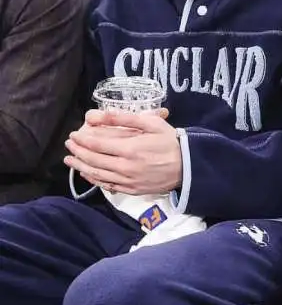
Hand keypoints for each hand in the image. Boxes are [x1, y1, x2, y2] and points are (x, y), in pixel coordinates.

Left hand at [65, 109, 181, 195]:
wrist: (188, 166)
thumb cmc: (170, 141)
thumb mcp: (151, 123)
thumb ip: (124, 118)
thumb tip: (100, 114)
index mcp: (129, 149)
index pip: (96, 145)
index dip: (82, 139)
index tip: (73, 134)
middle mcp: (125, 167)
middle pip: (93, 160)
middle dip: (78, 151)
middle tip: (69, 144)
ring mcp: (128, 181)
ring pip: (97, 174)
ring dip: (80, 167)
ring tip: (70, 161)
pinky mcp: (132, 190)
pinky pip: (108, 186)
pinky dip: (94, 180)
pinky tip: (87, 174)